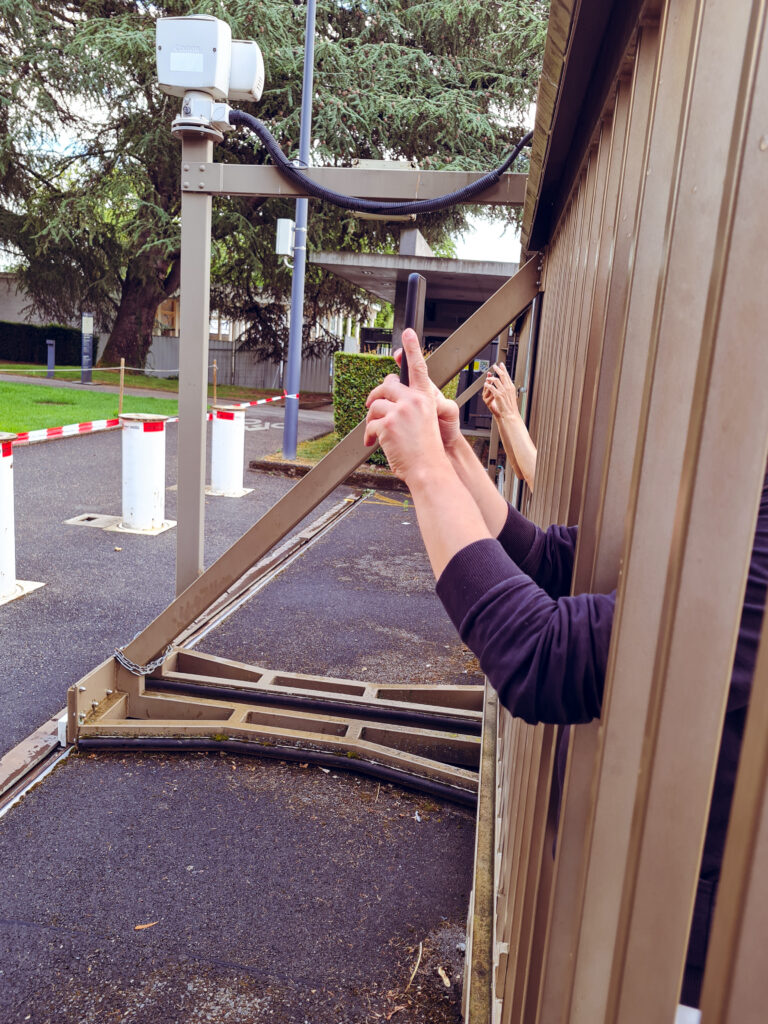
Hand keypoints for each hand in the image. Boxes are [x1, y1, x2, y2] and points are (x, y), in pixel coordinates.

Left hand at [365, 328, 448, 481]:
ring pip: (375, 405)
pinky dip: (369, 435)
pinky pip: (369, 424)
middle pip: (387, 385)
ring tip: (375, 433)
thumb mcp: (426, 421)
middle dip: (376, 395)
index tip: (408, 332)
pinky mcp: (388, 425)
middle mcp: (414, 401)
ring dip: (371, 419)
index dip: (412, 349)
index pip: (419, 368)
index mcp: (426, 399)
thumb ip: (413, 406)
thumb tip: (391, 394)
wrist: (429, 469)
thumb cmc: (427, 450)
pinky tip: (374, 443)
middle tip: (372, 404)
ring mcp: (400, 412)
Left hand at [483, 362, 519, 420]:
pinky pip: (491, 387)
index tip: (501, 364)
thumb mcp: (510, 395)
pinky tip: (486, 384)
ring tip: (488, 377)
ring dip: (491, 378)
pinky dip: (488, 385)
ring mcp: (503, 391)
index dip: (503, 369)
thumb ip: (507, 389)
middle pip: (502, 375)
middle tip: (494, 366)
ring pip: (496, 380)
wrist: (510, 414)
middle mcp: (508, 388)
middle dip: (497, 369)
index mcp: (511, 387)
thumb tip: (504, 384)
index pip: (507, 375)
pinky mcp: (498, 395)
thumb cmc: (510, 406)